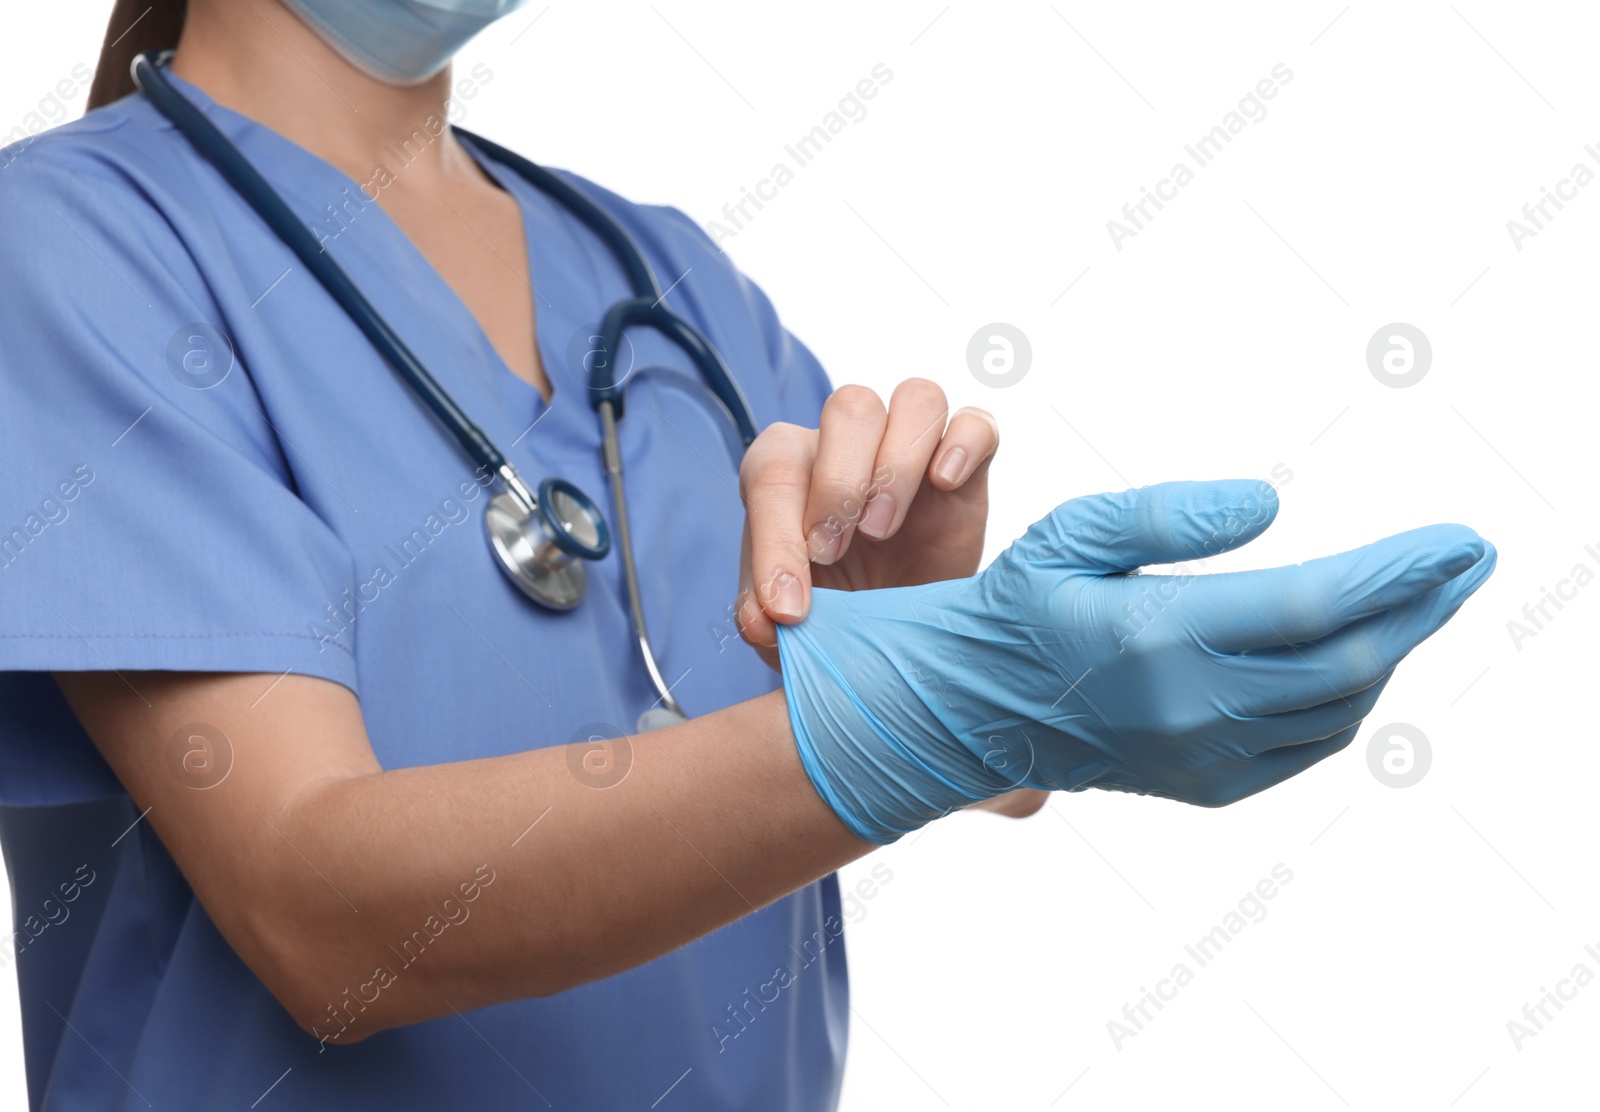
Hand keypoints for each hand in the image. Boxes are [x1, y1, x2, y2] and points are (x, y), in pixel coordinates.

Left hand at [736, 378, 997, 667]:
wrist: (897, 633)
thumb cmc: (832, 611)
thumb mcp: (788, 624)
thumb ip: (762, 616)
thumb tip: (759, 620)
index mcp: (790, 467)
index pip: (774, 470)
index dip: (775, 537)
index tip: (788, 606)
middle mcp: (849, 441)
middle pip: (850, 408)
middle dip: (838, 482)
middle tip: (833, 553)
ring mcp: (914, 445)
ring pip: (917, 400)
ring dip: (898, 462)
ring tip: (882, 530)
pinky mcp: (968, 467)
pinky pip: (976, 424)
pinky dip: (964, 444)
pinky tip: (946, 486)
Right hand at [775, 480, 1496, 843]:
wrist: (976, 705)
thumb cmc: (1022, 607)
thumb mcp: (1073, 531)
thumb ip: (1168, 512)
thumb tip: (1269, 504)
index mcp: (1159, 637)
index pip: (1315, 604)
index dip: (1398, 571)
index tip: (1455, 540)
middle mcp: (1192, 707)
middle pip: (1351, 660)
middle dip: (1422, 606)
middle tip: (1467, 561)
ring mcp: (1205, 755)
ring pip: (1341, 706)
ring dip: (1395, 650)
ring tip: (1421, 599)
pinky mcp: (1209, 784)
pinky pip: (1311, 745)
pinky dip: (1354, 699)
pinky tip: (1363, 659)